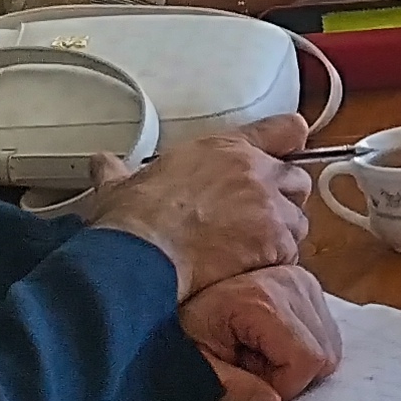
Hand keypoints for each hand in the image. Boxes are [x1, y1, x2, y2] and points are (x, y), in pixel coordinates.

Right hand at [81, 116, 318, 301]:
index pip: (281, 129)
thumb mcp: (122, 185)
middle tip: (261, 219)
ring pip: (297, 221)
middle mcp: (256, 173)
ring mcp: (269, 208)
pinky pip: (291, 256)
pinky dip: (276, 264)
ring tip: (253, 251)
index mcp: (225, 150)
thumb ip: (118, 171)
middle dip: (285, 199)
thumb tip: (103, 164)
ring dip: (282, 235)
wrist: (144, 254)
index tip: (289, 149)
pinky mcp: (274, 244)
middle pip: (297, 180)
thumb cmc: (134, 220)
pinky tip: (250, 271)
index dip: (288, 141)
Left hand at [180, 265, 346, 400]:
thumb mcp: (198, 362)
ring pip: (329, 347)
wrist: (168, 284)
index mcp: (264, 301)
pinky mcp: (308, 286)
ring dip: (296, 362)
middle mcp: (294, 284)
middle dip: (290, 375)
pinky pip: (324, 334)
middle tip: (248, 364)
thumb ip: (234, 388)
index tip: (245, 376)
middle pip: (324, 355)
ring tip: (256, 350)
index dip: (281, 385)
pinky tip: (268, 341)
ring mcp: (304, 282)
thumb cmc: (182, 323)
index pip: (307, 361)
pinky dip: (300, 347)